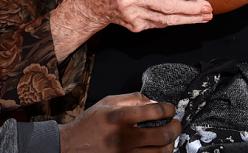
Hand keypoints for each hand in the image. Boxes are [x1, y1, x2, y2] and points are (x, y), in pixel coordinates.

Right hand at [59, 93, 180, 152]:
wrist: (71, 146)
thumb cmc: (90, 123)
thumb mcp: (107, 102)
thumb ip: (131, 99)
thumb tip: (154, 101)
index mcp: (119, 117)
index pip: (154, 112)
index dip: (168, 109)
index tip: (171, 109)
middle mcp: (124, 137)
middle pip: (162, 135)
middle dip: (176, 128)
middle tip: (176, 123)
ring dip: (170, 144)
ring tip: (169, 137)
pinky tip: (158, 148)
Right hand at [85, 0, 211, 31]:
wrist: (89, 8)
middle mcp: (129, 1)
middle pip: (164, 5)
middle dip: (188, 7)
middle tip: (207, 5)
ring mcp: (133, 16)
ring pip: (165, 19)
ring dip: (188, 18)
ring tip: (206, 15)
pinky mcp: (137, 26)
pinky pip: (160, 24)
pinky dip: (176, 22)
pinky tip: (192, 19)